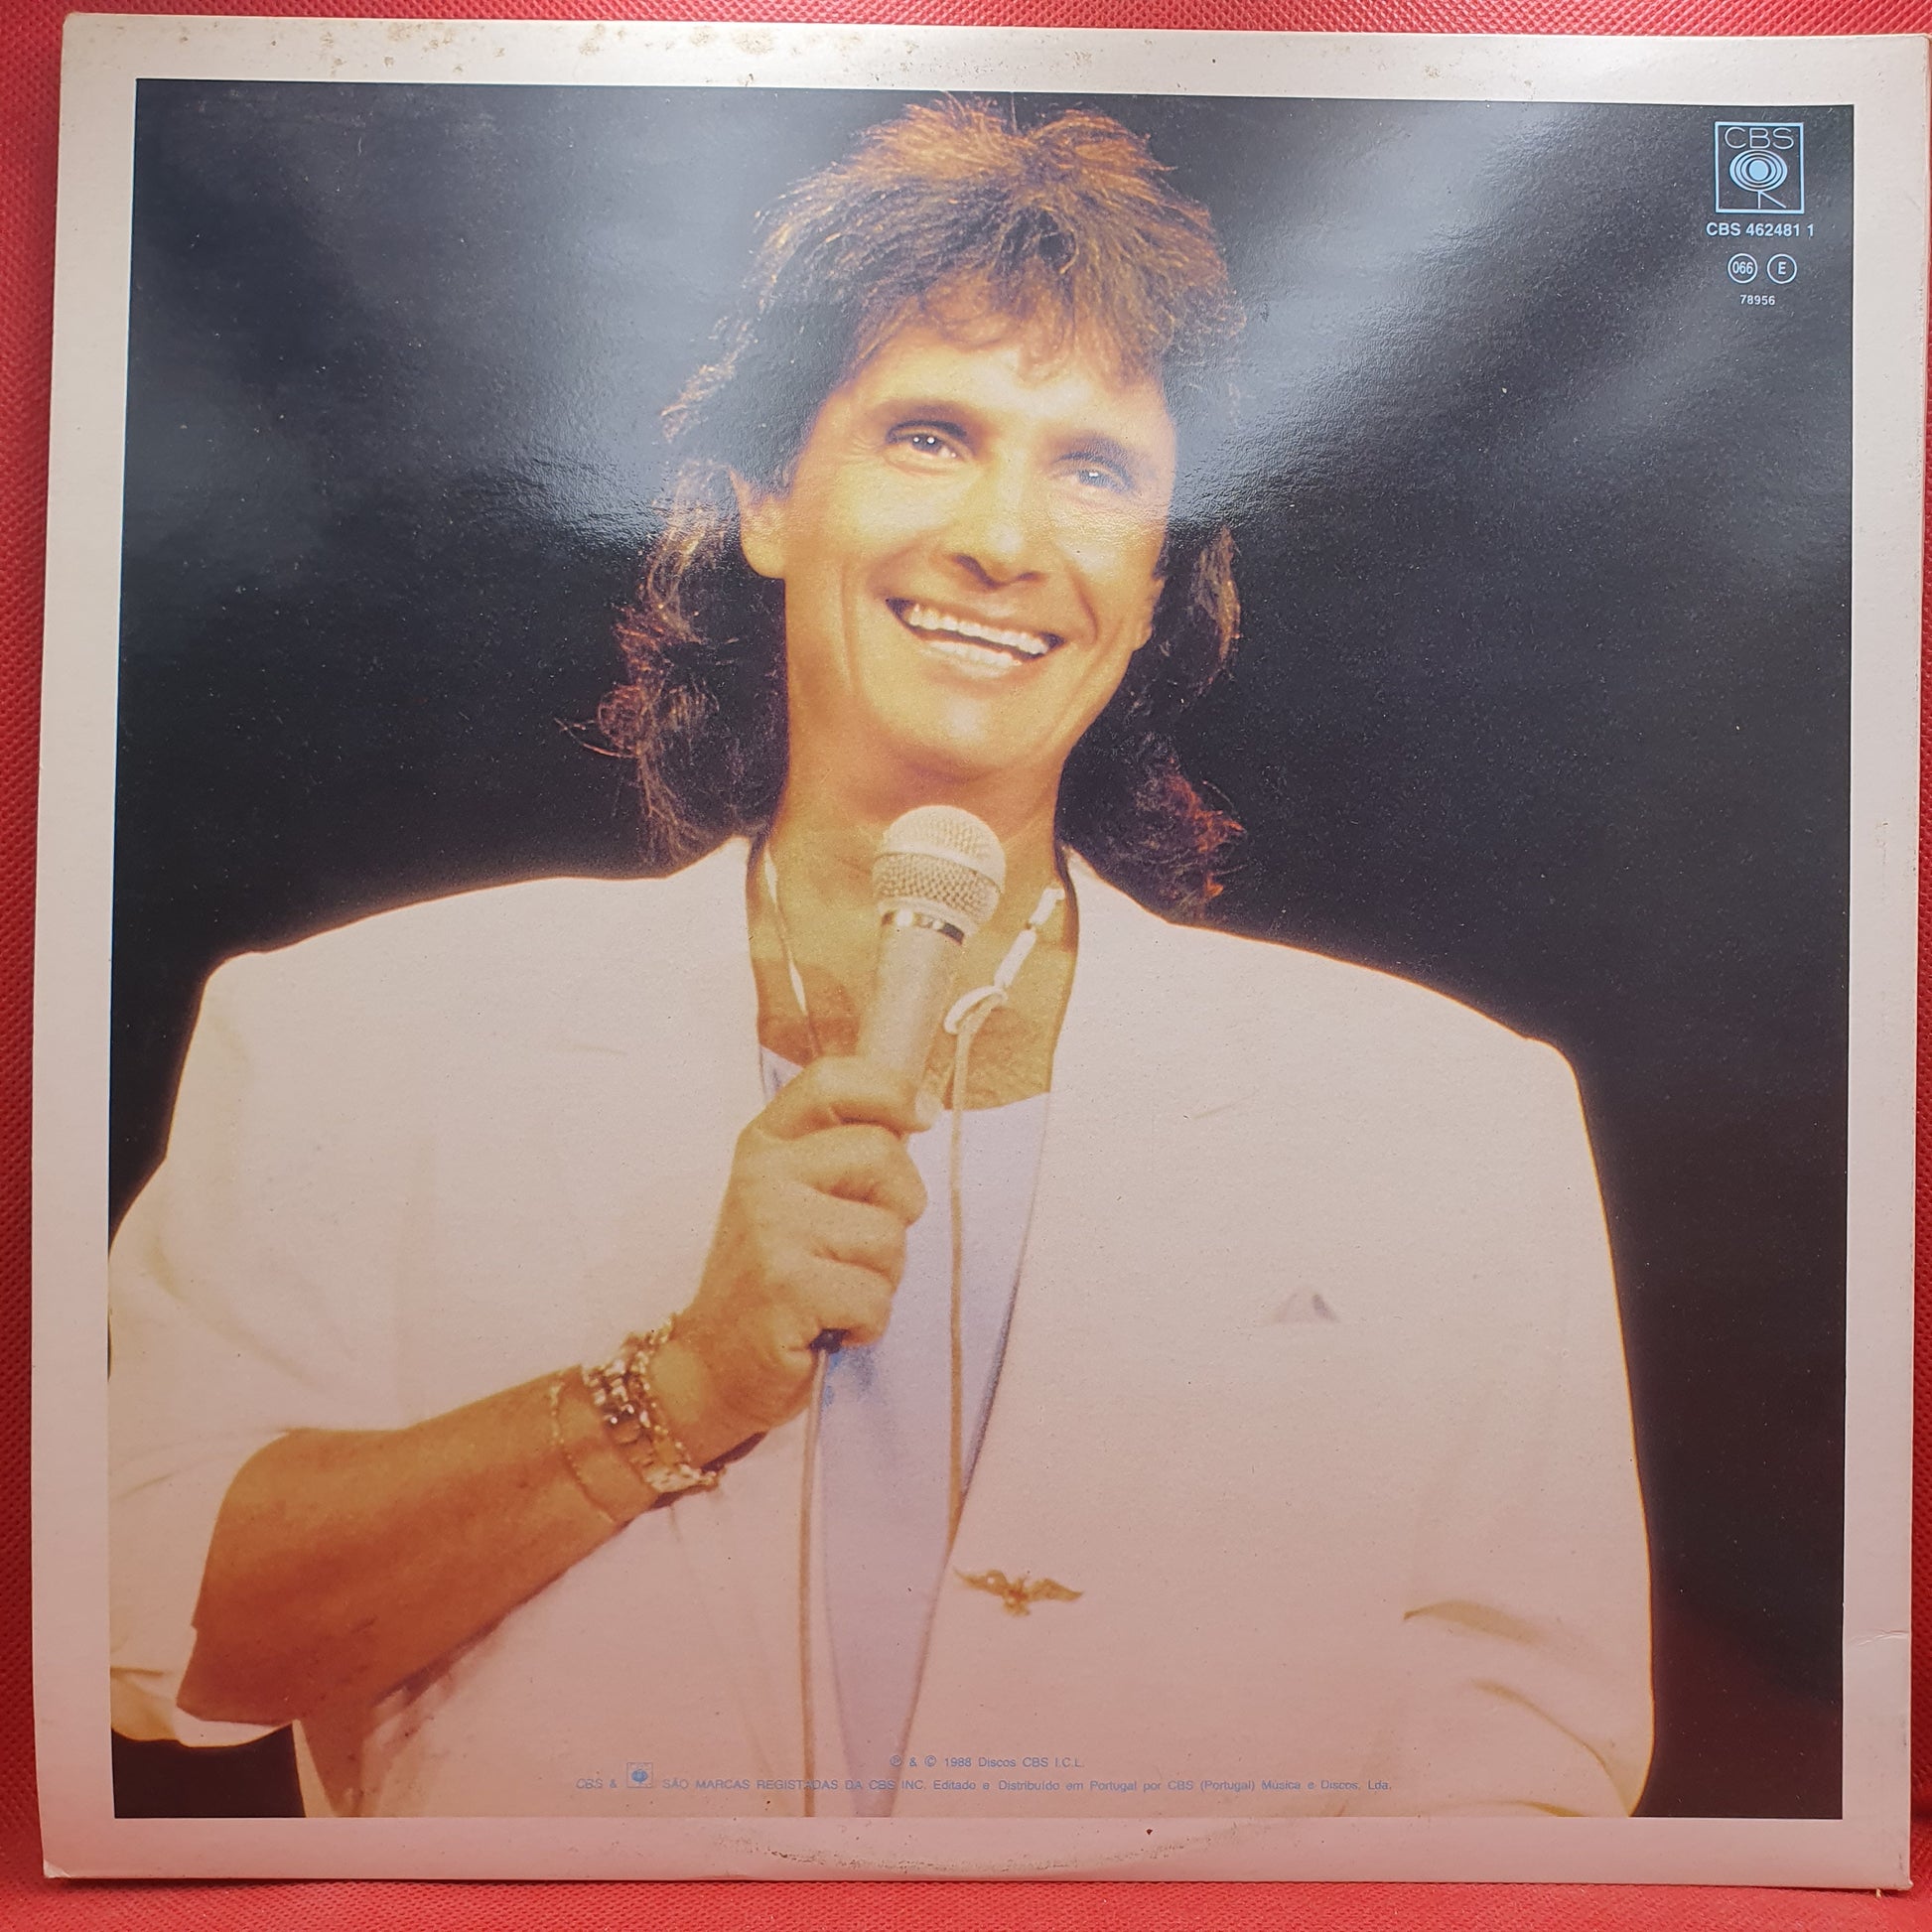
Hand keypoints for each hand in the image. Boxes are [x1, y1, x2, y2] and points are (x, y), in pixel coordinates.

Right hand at [655, 1057, 928, 1457]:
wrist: (712, 1368)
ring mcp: (770, 1228)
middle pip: (884, 1155)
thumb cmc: (775, 1280)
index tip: (923, 1116)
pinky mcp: (784, 1286)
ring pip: (888, 1237)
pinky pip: (875, 1297)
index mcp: (767, 1143)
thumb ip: (844, 1155)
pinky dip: (866, 1323)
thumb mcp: (797, 1199)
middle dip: (899, 1209)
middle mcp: (763, 1174)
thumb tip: (923, 1111)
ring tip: (836, 1292)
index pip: (832, 1079)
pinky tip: (828, 1326)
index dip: (891, 1089)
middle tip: (861, 1247)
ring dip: (881, 1278)